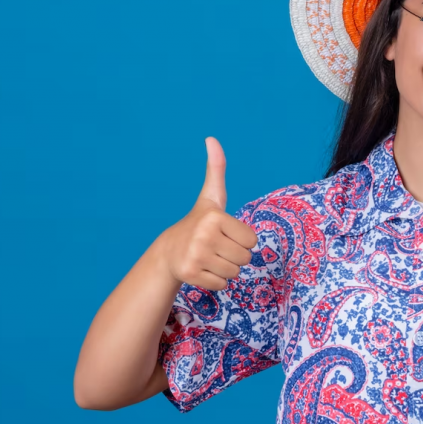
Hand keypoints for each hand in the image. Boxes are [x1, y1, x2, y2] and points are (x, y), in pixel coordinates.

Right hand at [156, 137, 258, 290]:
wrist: (169, 250)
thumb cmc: (198, 222)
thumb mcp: (211, 196)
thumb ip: (216, 169)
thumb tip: (211, 138)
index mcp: (214, 216)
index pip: (252, 240)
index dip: (242, 239)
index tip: (224, 233)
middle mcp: (204, 236)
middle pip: (246, 258)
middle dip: (235, 255)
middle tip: (217, 247)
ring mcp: (195, 256)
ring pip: (235, 273)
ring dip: (226, 268)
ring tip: (210, 257)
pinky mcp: (190, 275)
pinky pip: (222, 285)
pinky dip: (216, 281)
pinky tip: (203, 269)